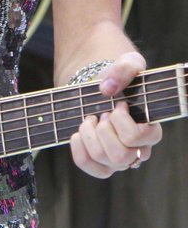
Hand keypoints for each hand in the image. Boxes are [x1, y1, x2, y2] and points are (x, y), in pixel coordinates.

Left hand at [70, 50, 161, 177]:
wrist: (104, 87)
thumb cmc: (121, 78)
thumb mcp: (128, 63)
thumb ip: (124, 69)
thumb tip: (107, 88)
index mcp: (150, 130)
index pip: (139, 139)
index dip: (122, 121)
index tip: (118, 104)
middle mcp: (137, 150)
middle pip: (121, 157)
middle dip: (104, 132)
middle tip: (102, 114)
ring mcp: (118, 159)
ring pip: (102, 159)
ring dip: (89, 135)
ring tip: (90, 118)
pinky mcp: (100, 162)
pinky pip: (87, 164)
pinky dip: (78, 148)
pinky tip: (78, 132)